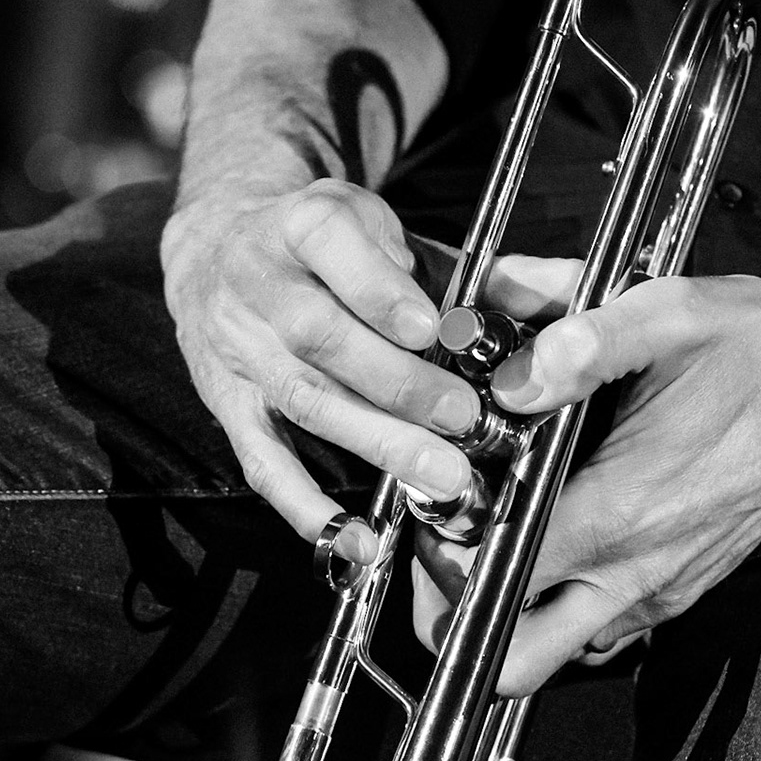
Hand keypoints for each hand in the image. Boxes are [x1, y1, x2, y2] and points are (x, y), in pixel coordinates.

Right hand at [160, 179, 575, 558]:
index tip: (432, 327)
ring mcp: (240, 348)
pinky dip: (308, 507)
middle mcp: (260, 282)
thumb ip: (445, 266)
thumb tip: (541, 308)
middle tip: (464, 419)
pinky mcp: (228, 405)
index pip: (334, 245)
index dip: (380, 290)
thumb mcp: (381, 226)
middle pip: (322, 335)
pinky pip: (263, 461)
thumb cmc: (329, 249)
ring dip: (376, 442)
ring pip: (305, 399)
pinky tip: (356, 538)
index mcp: (303, 222)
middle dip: (398, 383)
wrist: (219, 254)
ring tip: (441, 477)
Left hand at [414, 274, 760, 695]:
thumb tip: (503, 364)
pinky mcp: (686, 585)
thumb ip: (572, 334)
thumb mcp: (665, 314)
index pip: (494, 582)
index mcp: (620, 514)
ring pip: (559, 652)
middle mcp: (639, 572)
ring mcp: (665, 589)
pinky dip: (565, 602)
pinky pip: (603, 627)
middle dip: (461, 622)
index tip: (439, 506)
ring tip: (501, 538)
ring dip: (514, 614)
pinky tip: (562, 531)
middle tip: (452, 553)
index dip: (445, 556)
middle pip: (514, 663)